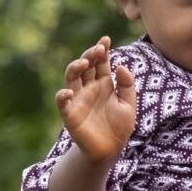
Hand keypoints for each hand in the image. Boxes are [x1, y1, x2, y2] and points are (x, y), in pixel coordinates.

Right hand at [55, 37, 136, 163]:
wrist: (110, 150)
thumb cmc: (119, 127)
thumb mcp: (129, 104)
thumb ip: (127, 85)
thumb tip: (120, 66)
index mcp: (103, 84)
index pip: (100, 62)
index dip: (101, 49)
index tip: (105, 40)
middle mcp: (89, 88)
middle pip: (85, 65)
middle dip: (90, 55)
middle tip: (98, 49)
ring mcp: (78, 99)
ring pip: (71, 77)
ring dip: (75, 67)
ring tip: (83, 63)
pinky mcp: (70, 114)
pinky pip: (62, 102)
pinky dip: (62, 96)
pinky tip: (68, 91)